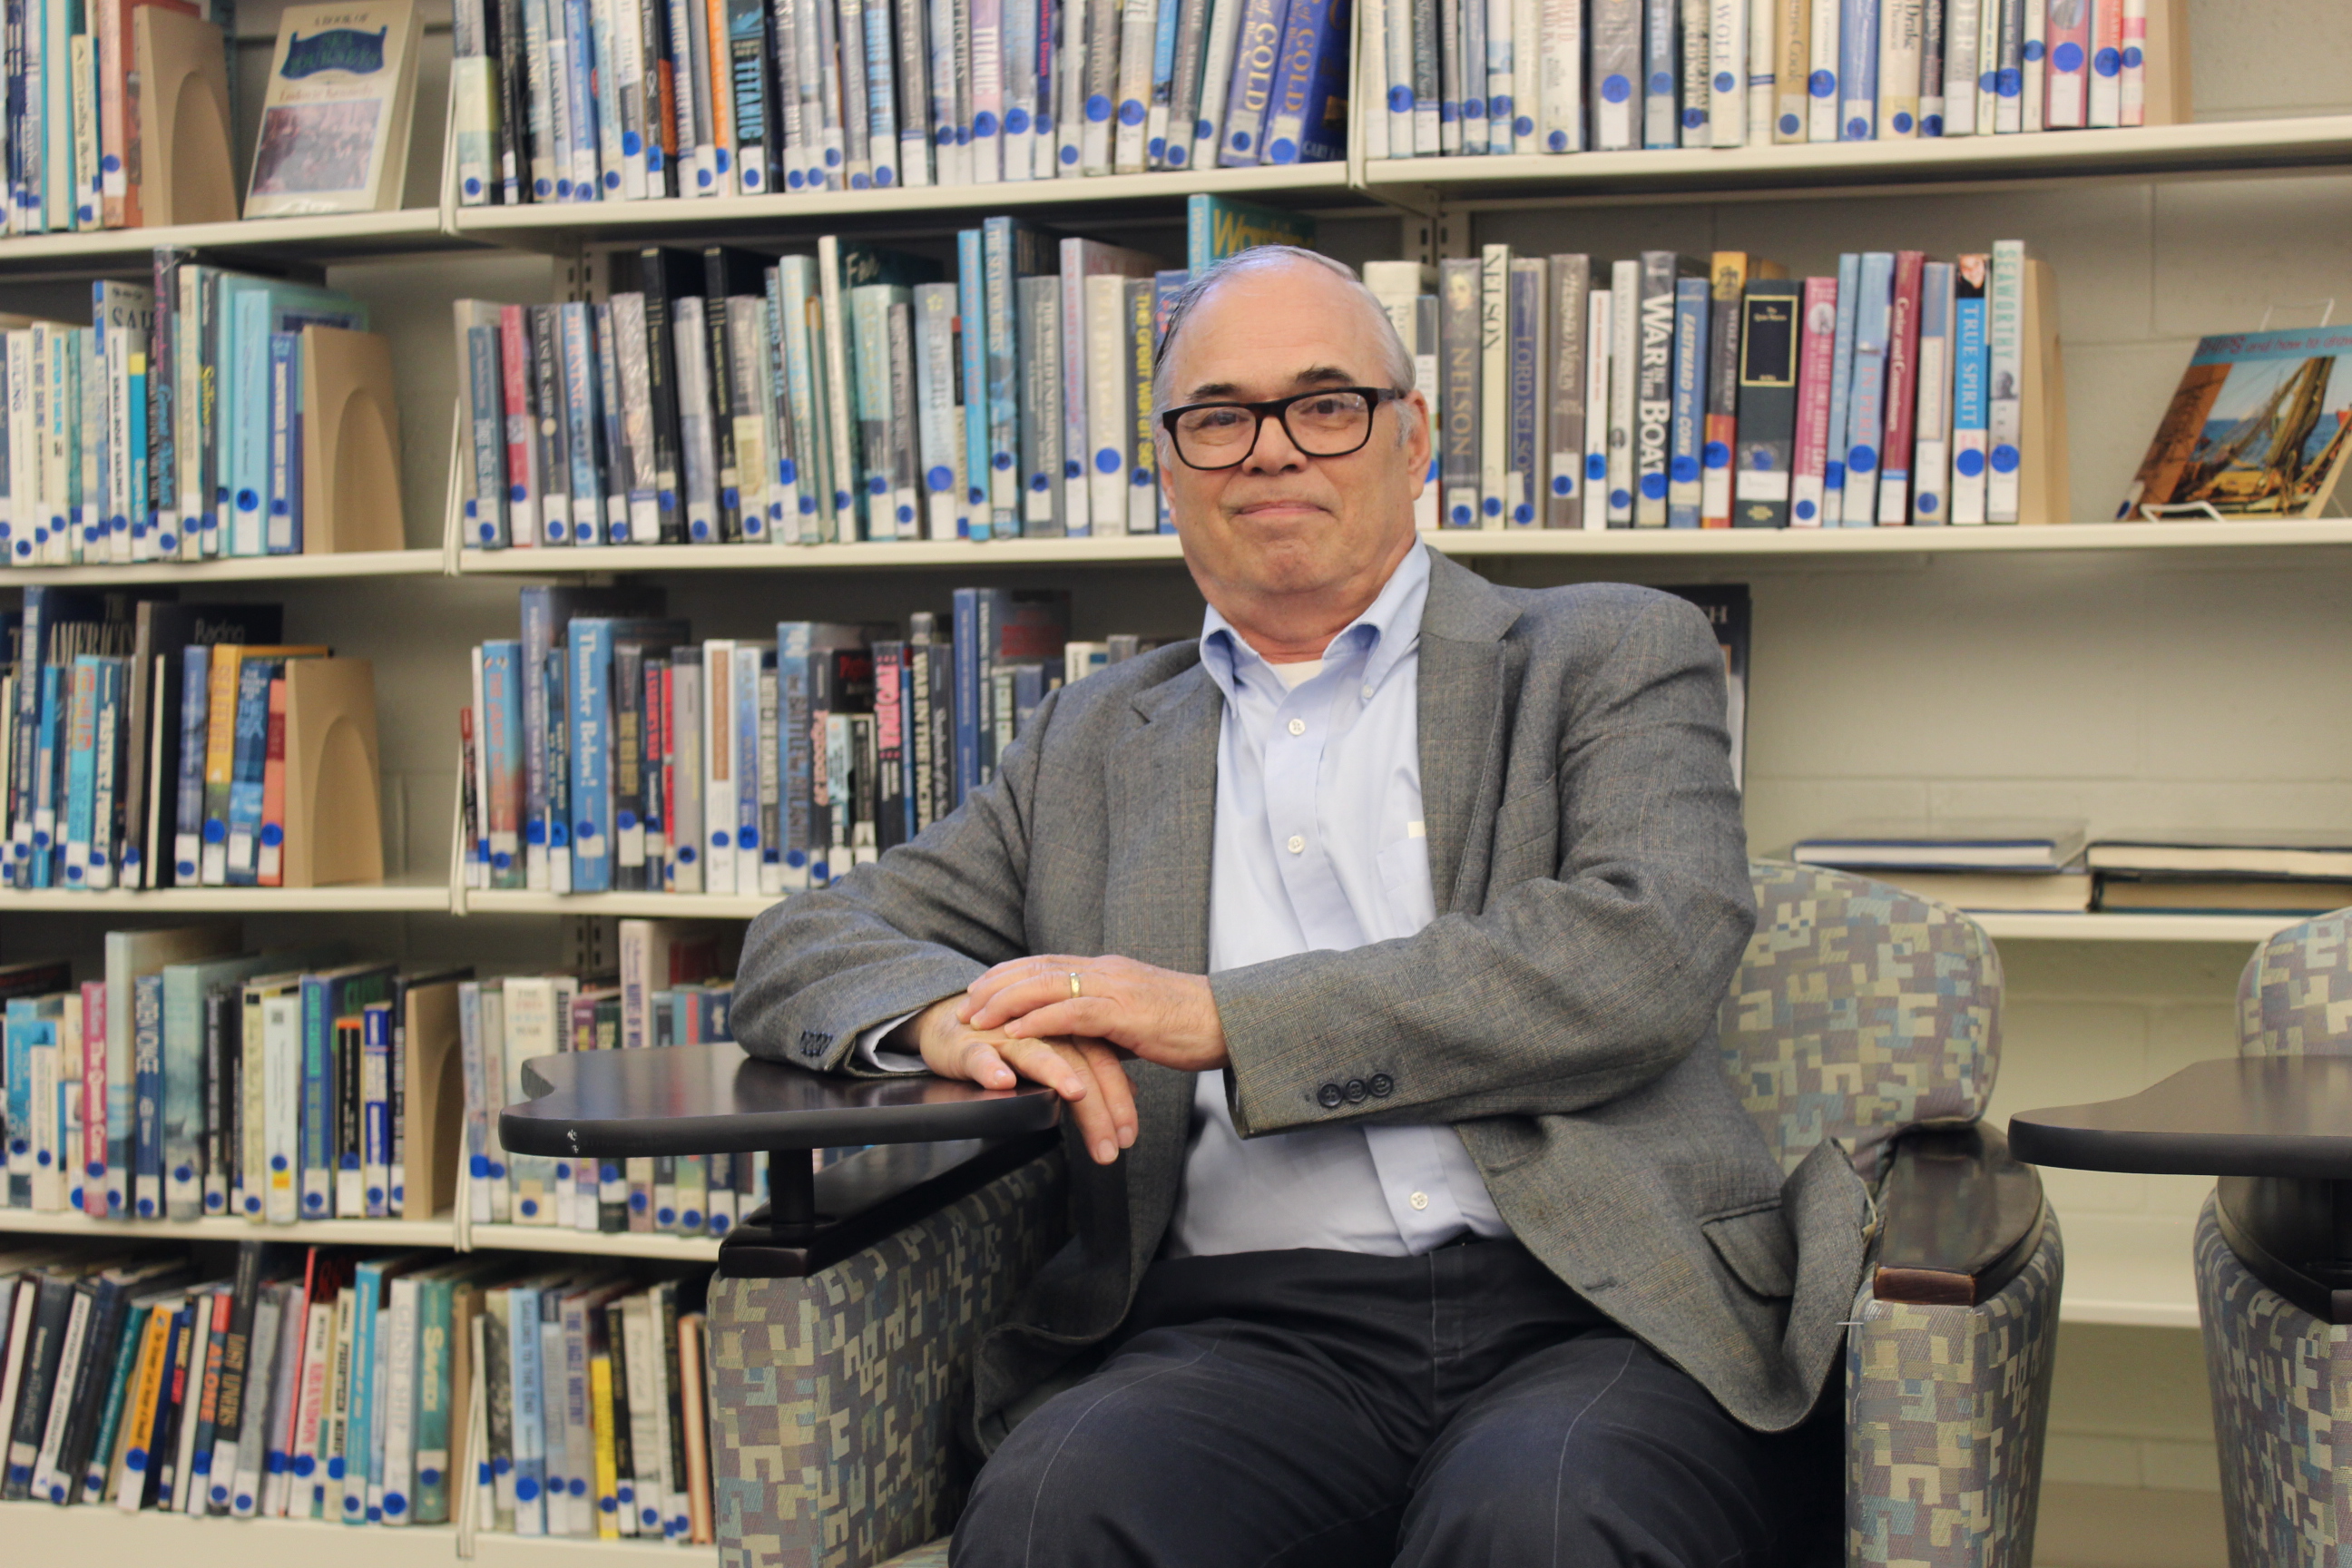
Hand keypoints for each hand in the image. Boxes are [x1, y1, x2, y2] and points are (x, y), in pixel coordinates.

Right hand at [907, 996, 1137, 1165]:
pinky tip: (1002, 1083)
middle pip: (1079, 1064)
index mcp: (1069, 1033)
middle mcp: (1044, 1032)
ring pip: (1037, 1054)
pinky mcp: (970, 1044)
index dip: (1119, 1099)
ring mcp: (1006, 1036)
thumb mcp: (1058, 1055)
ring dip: (1056, 1073)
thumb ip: (1092, 1070)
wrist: (951, 1021)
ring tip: (1075, 1093)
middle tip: (1109, 1148)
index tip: (1128, 1137)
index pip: (1103, 1062)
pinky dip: (990, 1068)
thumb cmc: (1010, 1042)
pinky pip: (981, 1056)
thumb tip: (1131, 1091)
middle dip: (1097, 1107)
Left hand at [958, 955, 1229, 1072]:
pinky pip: (1072, 1012)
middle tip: (964, 1002)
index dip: (1011, 973)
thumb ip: (1110, 1023)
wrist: (1232, 1022)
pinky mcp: (1126, 1012)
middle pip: (1038, 968)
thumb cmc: (1192, 1025)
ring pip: (1047, 985)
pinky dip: (1037, 1020)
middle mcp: (1107, 971)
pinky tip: (1014, 1031)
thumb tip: (1085, 1041)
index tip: (981, 987)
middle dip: (997, 984)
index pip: (1048, 963)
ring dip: (1006, 1001)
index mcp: (1110, 970)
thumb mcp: (1140, 1020)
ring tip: (977, 1018)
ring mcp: (1116, 988)